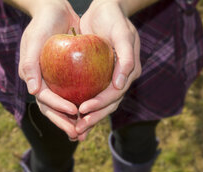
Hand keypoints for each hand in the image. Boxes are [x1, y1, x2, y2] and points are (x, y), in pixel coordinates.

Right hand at [18, 1, 80, 139]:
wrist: (57, 11)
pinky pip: (76, 96)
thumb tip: (33, 91)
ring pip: (64, 107)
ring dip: (74, 121)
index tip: (73, 111)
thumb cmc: (43, 23)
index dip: (57, 107)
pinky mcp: (69, 79)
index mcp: (33, 78)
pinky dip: (83, 107)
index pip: (45, 98)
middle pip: (53, 109)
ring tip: (84, 133)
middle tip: (78, 134)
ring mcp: (57, 83)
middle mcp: (44, 83)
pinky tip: (94, 114)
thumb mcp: (34, 39)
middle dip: (65, 122)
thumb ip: (30, 64)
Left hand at [75, 0, 141, 139]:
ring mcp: (111, 79)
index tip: (83, 110)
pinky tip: (73, 115)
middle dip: (94, 118)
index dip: (100, 105)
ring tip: (75, 129)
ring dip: (89, 118)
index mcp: (129, 72)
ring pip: (101, 104)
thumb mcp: (122, 34)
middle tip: (78, 128)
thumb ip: (126, 59)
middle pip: (109, 105)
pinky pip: (93, 94)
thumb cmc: (114, 19)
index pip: (115, 95)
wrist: (106, 9)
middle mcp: (121, 79)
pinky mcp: (100, 77)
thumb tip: (121, 85)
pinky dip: (85, 106)